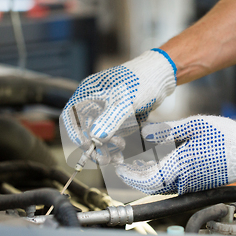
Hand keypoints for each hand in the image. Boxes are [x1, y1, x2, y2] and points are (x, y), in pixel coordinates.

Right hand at [61, 49, 176, 162]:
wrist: (163, 75)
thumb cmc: (143, 80)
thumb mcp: (126, 102)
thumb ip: (110, 120)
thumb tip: (95, 138)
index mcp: (89, 92)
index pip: (72, 116)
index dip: (76, 133)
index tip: (87, 148)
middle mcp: (95, 102)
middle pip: (86, 129)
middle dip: (95, 146)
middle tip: (105, 160)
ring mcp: (108, 110)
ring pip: (101, 135)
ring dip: (107, 148)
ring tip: (118, 156)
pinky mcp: (120, 117)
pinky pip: (114, 135)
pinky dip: (116, 145)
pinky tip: (121, 155)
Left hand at [115, 115, 235, 194]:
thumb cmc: (227, 138)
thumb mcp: (195, 125)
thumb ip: (167, 130)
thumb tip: (145, 133)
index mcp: (182, 165)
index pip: (146, 180)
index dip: (129, 178)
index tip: (118, 169)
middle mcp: (185, 180)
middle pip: (151, 185)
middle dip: (135, 175)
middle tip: (124, 163)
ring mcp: (191, 185)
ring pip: (161, 185)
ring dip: (147, 175)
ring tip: (138, 159)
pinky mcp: (197, 185)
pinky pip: (173, 183)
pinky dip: (161, 175)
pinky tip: (158, 161)